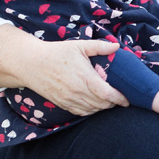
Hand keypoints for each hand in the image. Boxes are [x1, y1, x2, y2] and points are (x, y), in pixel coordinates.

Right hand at [0, 26, 127, 115]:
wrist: (31, 64)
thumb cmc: (56, 52)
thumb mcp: (79, 45)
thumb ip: (100, 46)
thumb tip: (117, 46)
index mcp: (85, 78)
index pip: (107, 94)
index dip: (120, 99)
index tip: (127, 99)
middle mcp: (78, 92)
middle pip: (102, 104)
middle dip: (113, 103)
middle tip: (120, 98)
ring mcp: (69, 100)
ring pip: (92, 110)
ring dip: (103, 108)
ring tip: (110, 101)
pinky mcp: (62, 104)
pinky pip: (81, 112)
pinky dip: (91, 111)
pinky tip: (95, 105)